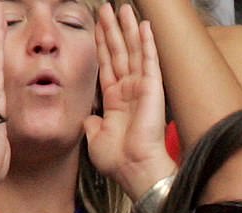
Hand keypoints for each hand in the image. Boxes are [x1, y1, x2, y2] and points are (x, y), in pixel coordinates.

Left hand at [85, 3, 175, 201]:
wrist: (134, 168)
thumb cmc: (118, 160)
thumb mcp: (95, 140)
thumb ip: (92, 124)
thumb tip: (89, 117)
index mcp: (114, 103)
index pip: (106, 67)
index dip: (100, 46)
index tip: (96, 28)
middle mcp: (128, 93)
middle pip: (118, 54)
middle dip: (112, 30)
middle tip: (106, 8)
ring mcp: (141, 89)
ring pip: (132, 51)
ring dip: (127, 29)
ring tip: (121, 8)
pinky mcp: (152, 88)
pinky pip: (149, 60)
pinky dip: (147, 42)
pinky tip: (144, 25)